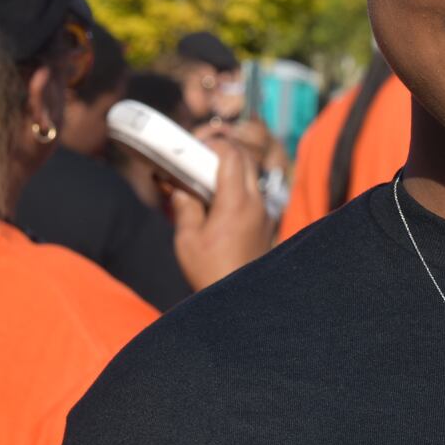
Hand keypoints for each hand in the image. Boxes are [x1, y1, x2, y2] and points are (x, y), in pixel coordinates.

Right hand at [169, 135, 273, 290]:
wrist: (240, 300)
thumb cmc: (211, 272)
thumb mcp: (187, 240)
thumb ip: (184, 207)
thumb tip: (178, 186)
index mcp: (236, 202)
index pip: (231, 154)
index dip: (213, 143)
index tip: (194, 145)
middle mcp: (256, 202)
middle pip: (245, 159)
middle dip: (222, 151)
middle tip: (198, 156)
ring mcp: (264, 212)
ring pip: (251, 175)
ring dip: (231, 168)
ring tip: (204, 177)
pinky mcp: (266, 223)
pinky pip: (254, 193)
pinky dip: (237, 186)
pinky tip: (217, 199)